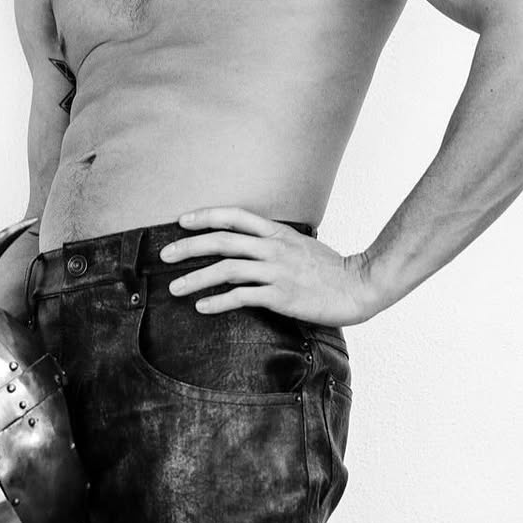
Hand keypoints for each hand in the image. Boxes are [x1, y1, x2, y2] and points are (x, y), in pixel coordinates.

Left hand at [159, 206, 376, 327]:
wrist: (357, 286)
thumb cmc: (329, 268)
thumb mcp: (299, 244)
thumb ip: (273, 241)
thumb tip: (248, 242)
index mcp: (276, 232)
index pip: (234, 215)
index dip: (205, 216)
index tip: (181, 221)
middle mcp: (273, 247)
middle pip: (222, 241)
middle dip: (188, 247)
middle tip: (165, 254)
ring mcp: (276, 271)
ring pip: (226, 269)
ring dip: (195, 278)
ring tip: (174, 288)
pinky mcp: (280, 296)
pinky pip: (241, 297)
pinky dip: (218, 302)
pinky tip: (202, 307)